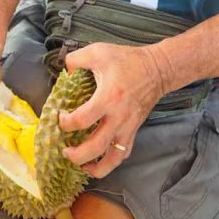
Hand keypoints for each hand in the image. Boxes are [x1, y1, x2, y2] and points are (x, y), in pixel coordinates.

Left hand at [60, 42, 170, 177]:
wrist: (157, 70)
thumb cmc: (127, 61)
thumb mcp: (98, 51)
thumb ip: (75, 59)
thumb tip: (64, 72)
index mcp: (108, 98)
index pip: (82, 120)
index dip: (66, 123)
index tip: (60, 117)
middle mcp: (118, 118)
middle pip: (95, 147)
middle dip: (76, 154)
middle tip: (64, 150)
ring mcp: (127, 128)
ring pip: (111, 159)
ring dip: (94, 167)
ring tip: (80, 165)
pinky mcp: (133, 132)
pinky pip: (122, 155)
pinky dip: (109, 165)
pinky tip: (97, 164)